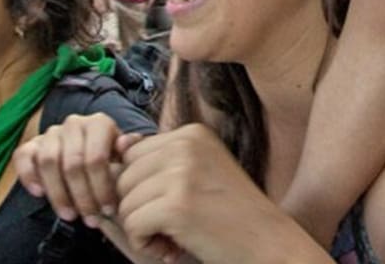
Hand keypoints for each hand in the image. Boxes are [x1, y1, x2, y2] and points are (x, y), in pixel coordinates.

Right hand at [14, 113, 124, 226]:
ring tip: (69, 215)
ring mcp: (51, 132)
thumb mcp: (125, 157)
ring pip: (48, 162)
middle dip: (82, 197)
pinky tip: (38, 194)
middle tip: (90, 219)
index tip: (107, 210)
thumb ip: (128, 152)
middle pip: (72, 163)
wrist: (90, 153)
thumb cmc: (111, 159)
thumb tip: (124, 143)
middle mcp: (74, 123)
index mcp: (99, 123)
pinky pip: (23, 156)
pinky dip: (28, 175)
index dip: (101, 188)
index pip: (96, 158)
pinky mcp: (31, 144)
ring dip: (58, 194)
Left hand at [116, 125, 318, 262]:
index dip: (143, 190)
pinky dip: (146, 244)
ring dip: (142, 230)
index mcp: (192, 134)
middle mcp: (186, 145)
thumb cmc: (232, 216)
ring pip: (124, 203)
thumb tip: (116, 146)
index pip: (133, 155)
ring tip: (175, 238)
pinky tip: (172, 249)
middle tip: (173, 228)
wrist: (268, 244)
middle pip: (124, 177)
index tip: (173, 208)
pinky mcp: (176, 205)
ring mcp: (182, 173)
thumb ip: (160, 160)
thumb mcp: (198, 174)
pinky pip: (132, 225)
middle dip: (139, 210)